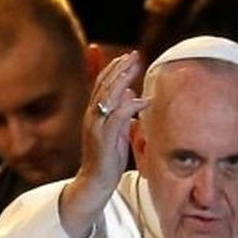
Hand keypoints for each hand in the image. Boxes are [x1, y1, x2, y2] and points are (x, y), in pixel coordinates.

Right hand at [58, 50, 148, 237]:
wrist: (95, 182)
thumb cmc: (107, 160)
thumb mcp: (116, 132)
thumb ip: (122, 113)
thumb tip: (131, 93)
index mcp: (93, 114)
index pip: (102, 85)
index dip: (114, 69)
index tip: (128, 57)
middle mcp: (92, 116)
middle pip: (104, 84)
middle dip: (119, 67)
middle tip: (134, 54)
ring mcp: (96, 126)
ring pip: (109, 95)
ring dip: (124, 79)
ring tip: (137, 66)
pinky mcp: (105, 138)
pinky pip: (119, 115)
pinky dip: (132, 105)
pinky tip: (145, 100)